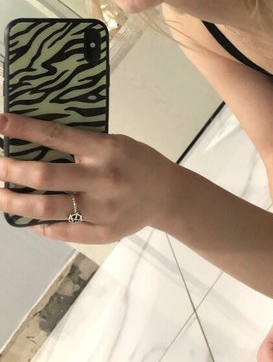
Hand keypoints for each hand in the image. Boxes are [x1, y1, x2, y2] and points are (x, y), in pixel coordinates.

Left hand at [0, 113, 175, 242]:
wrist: (168, 194)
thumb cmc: (138, 161)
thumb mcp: (114, 143)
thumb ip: (82, 147)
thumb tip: (34, 149)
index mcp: (105, 150)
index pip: (57, 136)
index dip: (25, 129)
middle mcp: (101, 179)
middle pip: (45, 176)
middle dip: (11, 170)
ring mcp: (101, 209)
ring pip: (46, 208)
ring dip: (15, 202)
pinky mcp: (102, 232)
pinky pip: (62, 231)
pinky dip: (40, 225)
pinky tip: (27, 219)